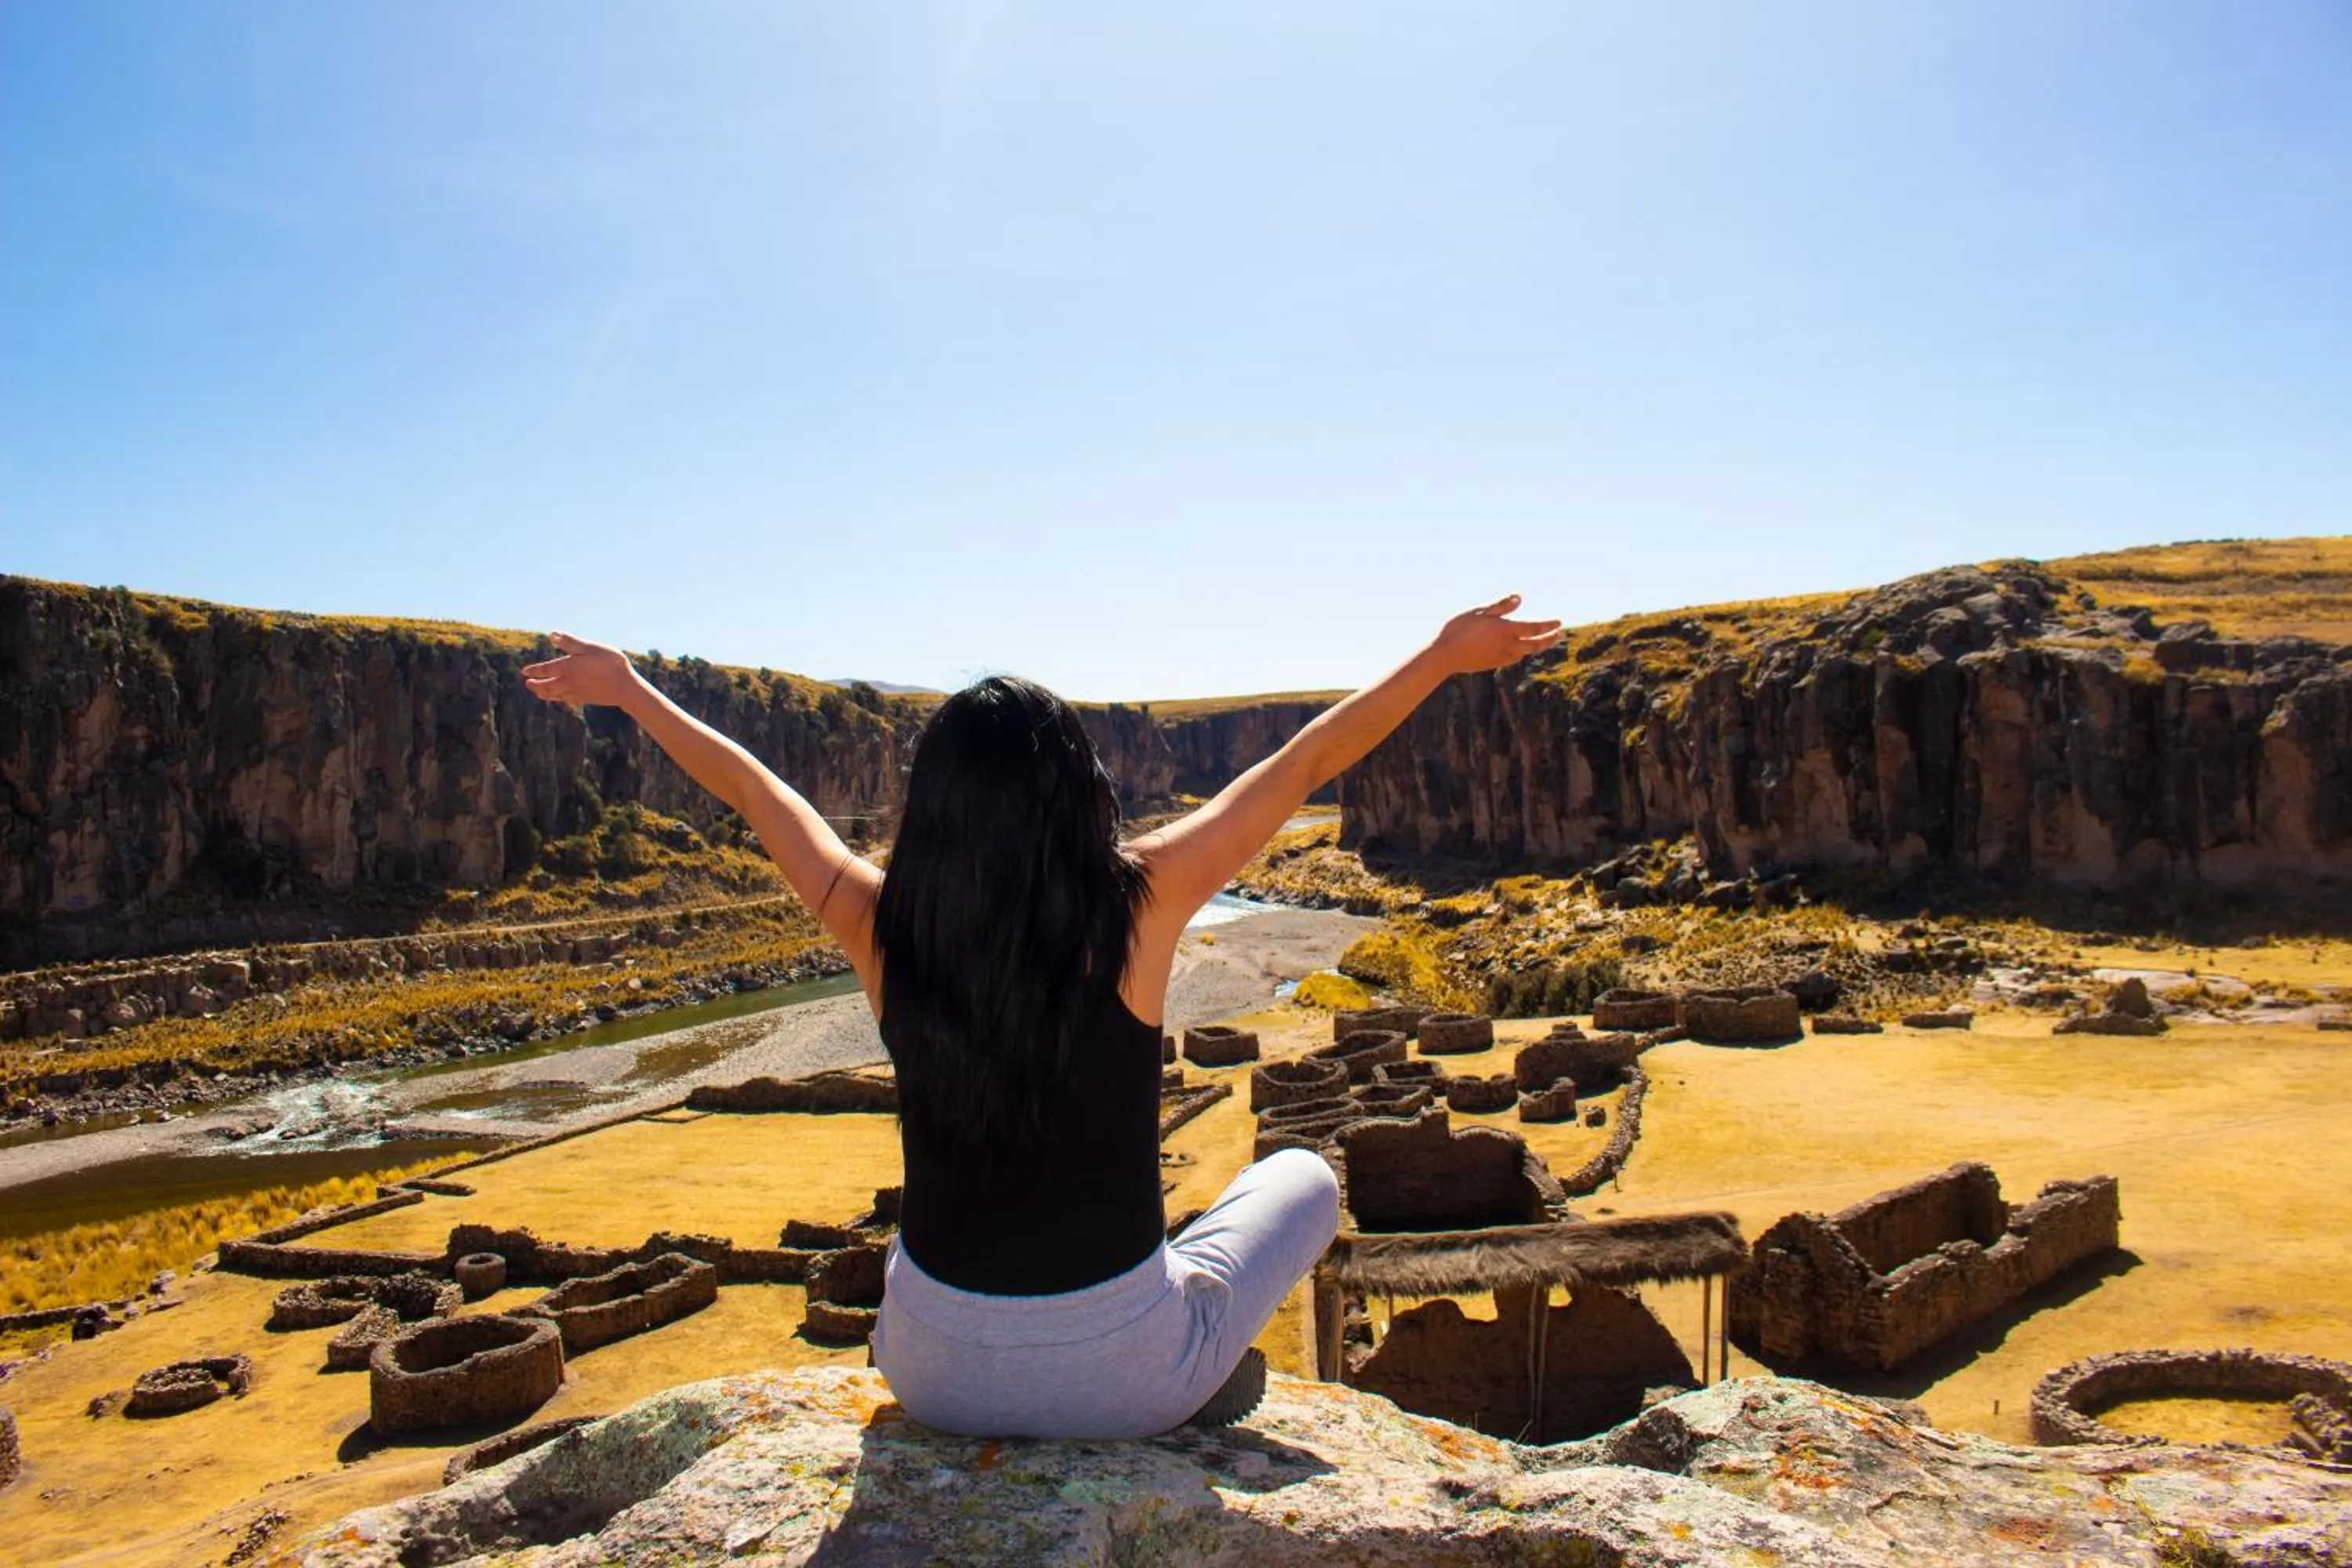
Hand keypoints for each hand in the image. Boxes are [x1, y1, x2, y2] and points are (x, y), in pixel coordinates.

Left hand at [521, 632, 643, 709]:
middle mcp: (568, 681)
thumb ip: (570, 642)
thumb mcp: (590, 647)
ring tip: (537, 693)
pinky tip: (558, 698)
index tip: (524, 672)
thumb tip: (552, 634)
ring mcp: (576, 692)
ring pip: (554, 694)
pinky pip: (566, 700)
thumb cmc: (609, 663)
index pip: (545, 670)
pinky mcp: (585, 698)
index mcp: (567, 667)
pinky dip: (558, 699)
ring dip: (543, 693)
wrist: (624, 687)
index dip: (534, 671)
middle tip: (527, 683)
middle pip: (546, 685)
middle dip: (535, 684)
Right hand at [1430, 594, 1562, 674]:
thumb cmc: (1459, 629)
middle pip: (1536, 644)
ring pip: (1526, 653)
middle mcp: (1508, 645)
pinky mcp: (1494, 664)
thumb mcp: (1479, 612)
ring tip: (1541, 642)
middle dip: (1549, 639)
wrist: (1446, 656)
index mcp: (1506, 630)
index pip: (1535, 628)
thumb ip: (1501, 606)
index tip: (1559, 622)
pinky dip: (1522, 653)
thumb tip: (1519, 598)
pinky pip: (1514, 659)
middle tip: (1557, 634)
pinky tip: (1520, 651)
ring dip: (1536, 647)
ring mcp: (1502, 657)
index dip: (1549, 625)